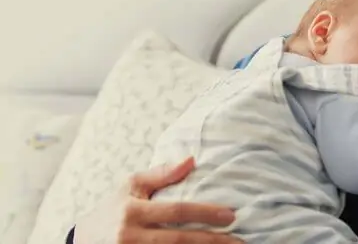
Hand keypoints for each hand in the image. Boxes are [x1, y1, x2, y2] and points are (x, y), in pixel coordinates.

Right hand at [74, 157, 241, 243]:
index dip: (204, 213)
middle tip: (238, 240)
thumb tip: (192, 160)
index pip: (175, 211)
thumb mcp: (130, 186)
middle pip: (178, 240)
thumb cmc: (113, 210)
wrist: (81, 242)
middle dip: (212, 241)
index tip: (230, 215)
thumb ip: (161, 174)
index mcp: (132, 211)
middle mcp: (130, 236)